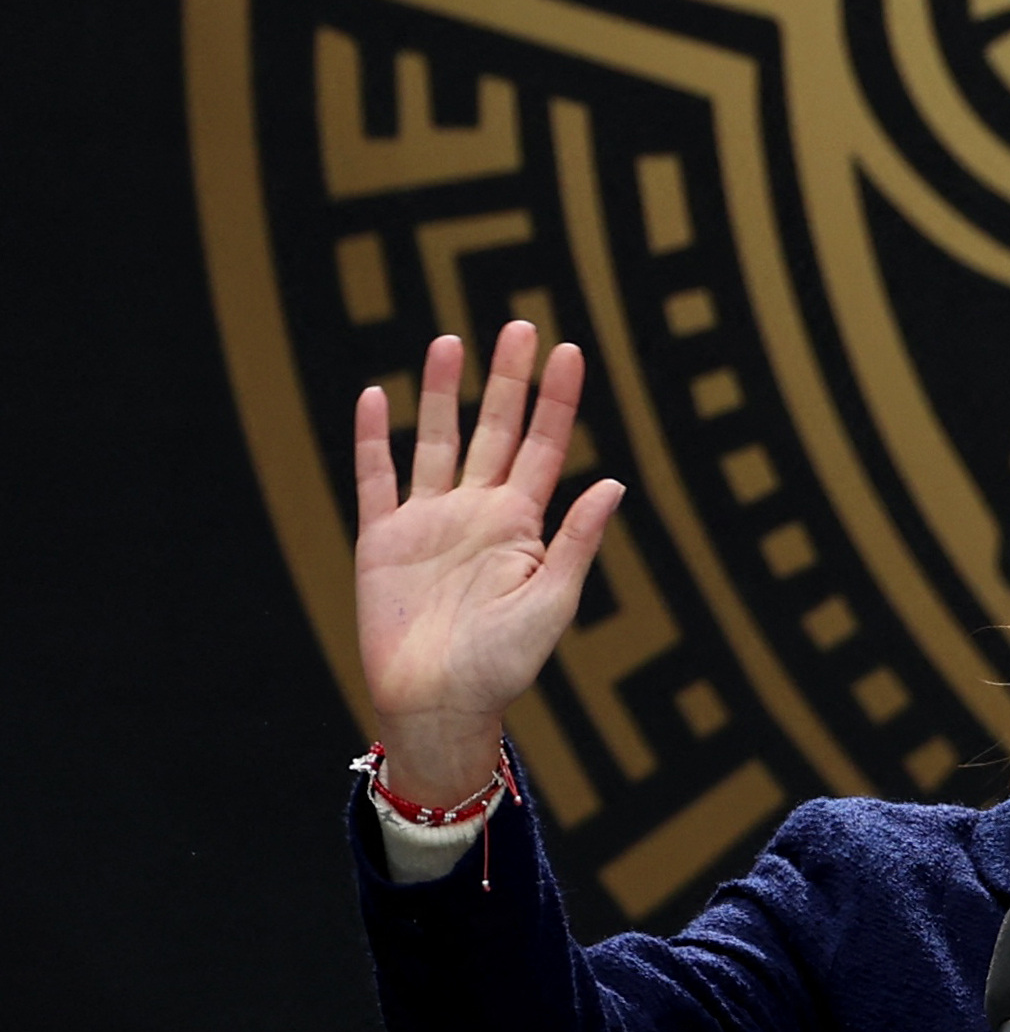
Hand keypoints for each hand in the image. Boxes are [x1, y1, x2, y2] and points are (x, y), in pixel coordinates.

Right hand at [354, 324, 624, 805]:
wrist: (438, 706)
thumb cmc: (503, 665)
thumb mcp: (552, 602)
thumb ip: (577, 541)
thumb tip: (613, 483)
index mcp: (523, 524)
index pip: (545, 446)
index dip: (557, 399)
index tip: (570, 351)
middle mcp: (477, 511)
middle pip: (495, 429)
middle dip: (507, 379)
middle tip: (519, 325)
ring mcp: (428, 522)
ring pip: (435, 440)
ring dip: (442, 393)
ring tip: (450, 341)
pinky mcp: (382, 541)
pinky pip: (376, 479)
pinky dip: (373, 438)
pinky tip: (373, 395)